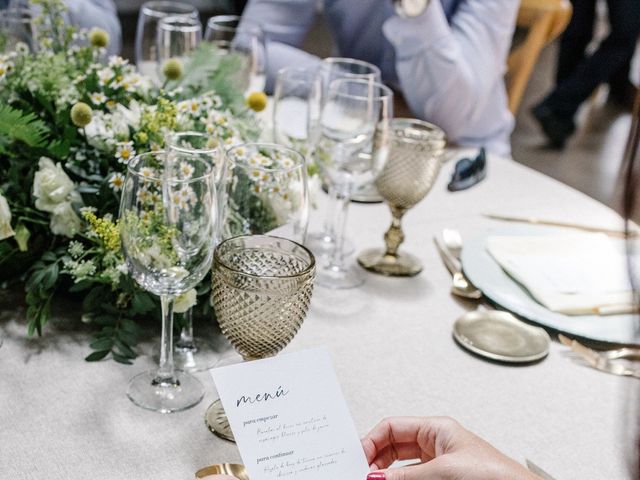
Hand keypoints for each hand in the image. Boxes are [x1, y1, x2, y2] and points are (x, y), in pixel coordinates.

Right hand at [361, 416, 539, 479]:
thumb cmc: (496, 476)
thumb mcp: (443, 471)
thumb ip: (406, 476)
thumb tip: (376, 477)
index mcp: (437, 429)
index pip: (393, 427)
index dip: (371, 441)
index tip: (358, 458)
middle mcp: (437, 445)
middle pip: (393, 447)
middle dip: (376, 460)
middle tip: (362, 473)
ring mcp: (440, 465)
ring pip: (401, 467)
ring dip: (387, 474)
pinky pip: (413, 479)